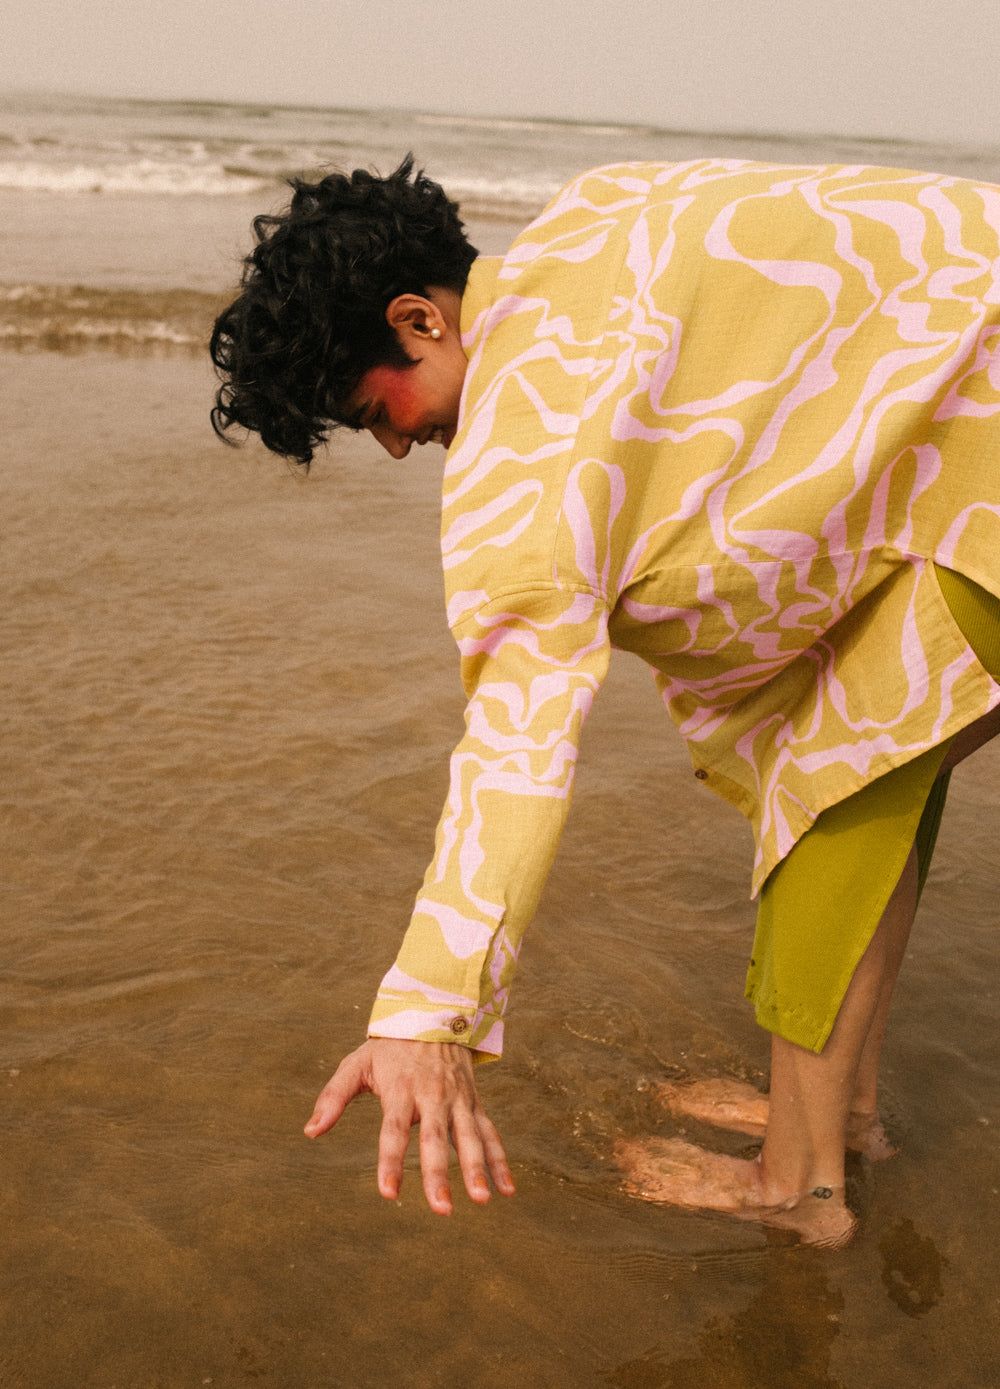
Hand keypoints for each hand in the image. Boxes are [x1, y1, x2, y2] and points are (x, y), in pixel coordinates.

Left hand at [304, 1037, 515, 1214]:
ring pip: (469, 1137)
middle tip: (441, 1210)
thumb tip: (310, 1132)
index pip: (394, 1129)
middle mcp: (432, 1096)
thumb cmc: (390, 1047)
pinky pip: (489, 1133)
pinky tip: (506, 1190)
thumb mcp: (358, 1063)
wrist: (433, 1012)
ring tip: (481, 1199)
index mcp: (401, 1089)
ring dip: (477, 1168)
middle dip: (439, 1174)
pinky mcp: (473, 1103)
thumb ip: (334, 1096)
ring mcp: (457, 1099)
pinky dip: (500, 1160)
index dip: (390, 1161)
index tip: (388, 1193)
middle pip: (435, 1139)